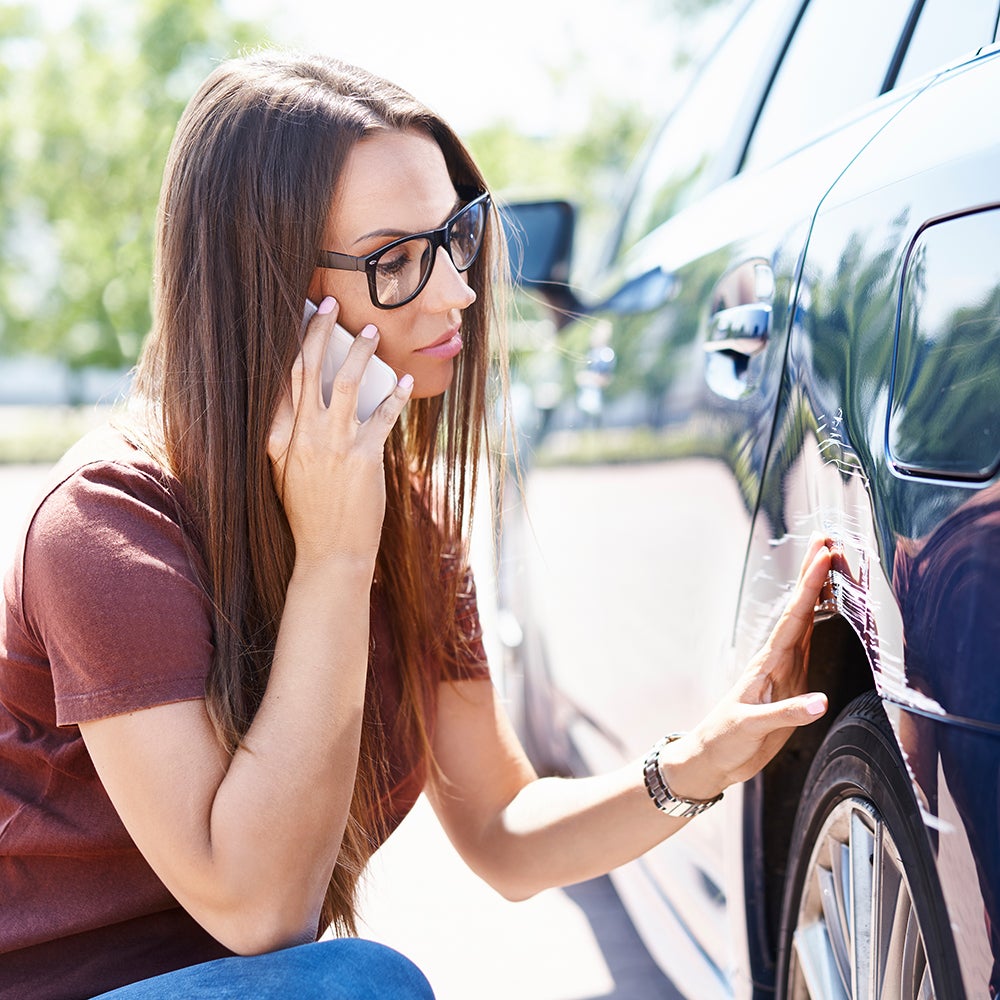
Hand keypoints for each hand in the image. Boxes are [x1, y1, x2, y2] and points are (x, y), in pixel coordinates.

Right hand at [267, 297, 412, 567]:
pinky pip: (382, 415)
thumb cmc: (308, 513)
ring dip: (361, 352)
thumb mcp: (282, 474)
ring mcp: (333, 446)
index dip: (292, 344)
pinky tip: (405, 380)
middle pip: (309, 369)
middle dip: (320, 331)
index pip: (282, 379)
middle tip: (332, 303)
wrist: (329, 554)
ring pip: (347, 383)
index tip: (301, 315)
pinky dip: (395, 395)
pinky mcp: (364, 458)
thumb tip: (294, 399)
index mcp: (278, 438)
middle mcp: (302, 436)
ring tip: (372, 331)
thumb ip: (284, 436)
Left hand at [657, 535, 831, 800]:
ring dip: (817, 594)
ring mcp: (783, 671)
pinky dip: (820, 624)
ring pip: (805, 623)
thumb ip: (785, 714)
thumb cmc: (725, 741)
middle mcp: (777, 661)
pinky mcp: (789, 685)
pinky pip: (808, 646)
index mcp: (767, 665)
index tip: (824, 557)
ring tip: (830, 565)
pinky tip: (829, 611)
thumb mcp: (751, 728)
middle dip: (814, 576)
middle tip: (826, 541)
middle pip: (800, 610)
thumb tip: (820, 701)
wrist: (712, 759)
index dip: (810, 587)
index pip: (794, 618)